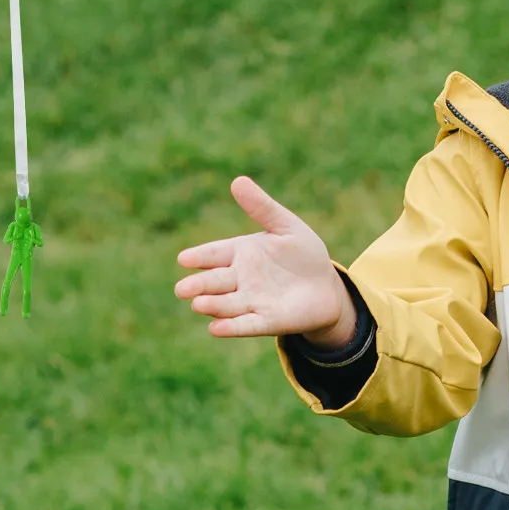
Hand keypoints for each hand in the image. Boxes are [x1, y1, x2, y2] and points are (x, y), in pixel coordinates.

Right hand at [175, 177, 354, 347]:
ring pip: (226, 304)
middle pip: (214, 281)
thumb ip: (262, 207)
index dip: (200, 256)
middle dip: (199, 285)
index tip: (184, 259)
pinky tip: (215, 329)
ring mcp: (251, 301)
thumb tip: (237, 180)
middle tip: (182, 289)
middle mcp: (240, 278)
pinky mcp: (266, 321)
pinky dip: (231, 327)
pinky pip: (246, 324)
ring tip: (199, 305)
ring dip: (213, 305)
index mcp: (240, 252)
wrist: (326, 287)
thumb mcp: (286, 226)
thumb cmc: (303, 254)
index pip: (214, 253)